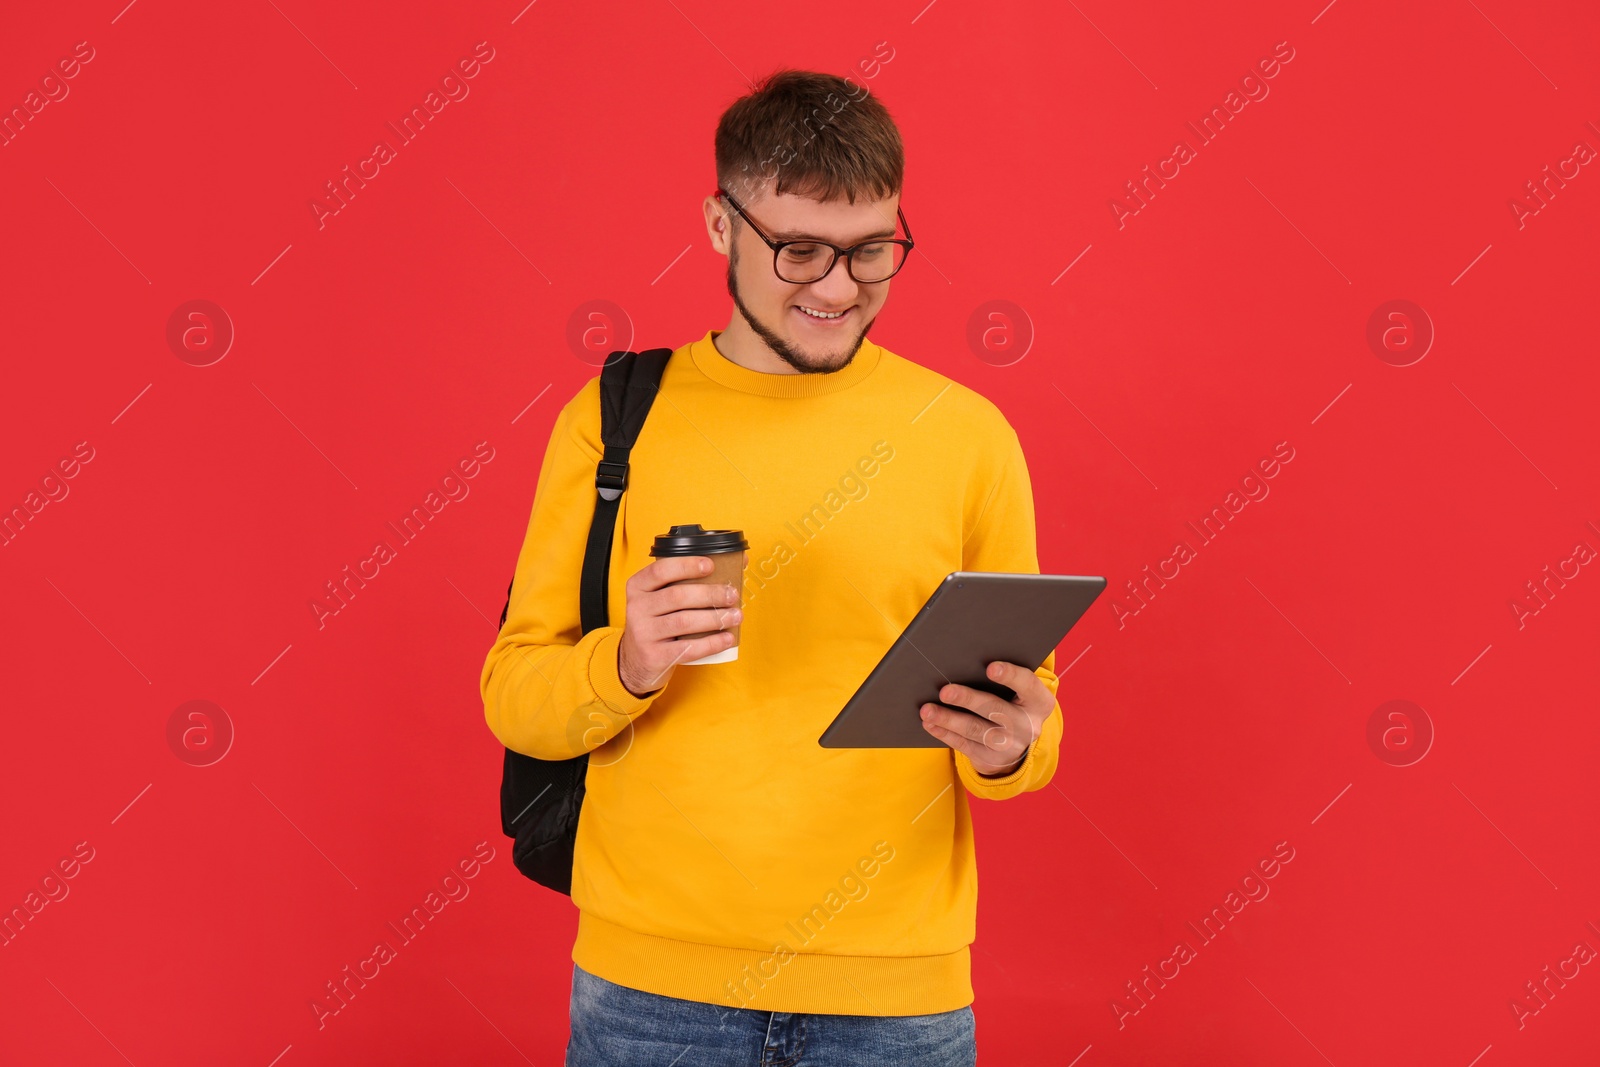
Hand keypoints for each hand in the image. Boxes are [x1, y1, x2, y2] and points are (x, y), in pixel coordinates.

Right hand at [617, 551, 747, 696]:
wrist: (636, 659)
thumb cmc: (658, 620)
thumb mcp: (661, 598)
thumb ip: (690, 580)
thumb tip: (739, 561)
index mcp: (638, 586)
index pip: (660, 570)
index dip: (686, 566)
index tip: (710, 566)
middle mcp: (636, 608)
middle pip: (677, 596)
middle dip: (710, 594)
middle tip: (733, 595)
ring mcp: (643, 633)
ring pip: (684, 622)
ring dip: (715, 618)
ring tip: (736, 616)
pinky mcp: (654, 656)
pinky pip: (688, 649)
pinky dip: (711, 643)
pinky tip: (727, 638)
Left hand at [920, 661, 1052, 776]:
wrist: (1016, 743)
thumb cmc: (1011, 702)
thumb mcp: (1018, 693)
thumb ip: (1003, 679)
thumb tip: (963, 662)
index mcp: (1039, 702)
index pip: (1027, 685)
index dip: (1010, 676)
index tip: (990, 668)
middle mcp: (1027, 726)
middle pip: (995, 709)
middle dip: (968, 699)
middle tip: (945, 691)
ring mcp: (1009, 745)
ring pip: (975, 729)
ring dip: (948, 719)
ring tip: (927, 710)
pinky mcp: (990, 759)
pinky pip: (963, 744)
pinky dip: (944, 732)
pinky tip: (930, 723)